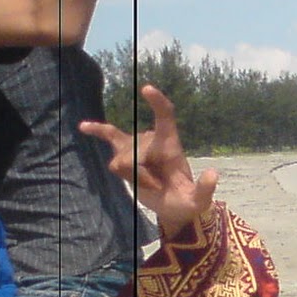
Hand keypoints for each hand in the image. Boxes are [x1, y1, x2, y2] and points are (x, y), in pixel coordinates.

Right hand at [80, 84, 217, 234]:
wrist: (174, 206)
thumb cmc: (187, 201)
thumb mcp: (199, 200)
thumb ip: (205, 189)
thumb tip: (212, 174)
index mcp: (171, 144)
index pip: (165, 116)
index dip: (157, 103)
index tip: (147, 90)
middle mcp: (152, 139)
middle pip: (135, 153)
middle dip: (141, 175)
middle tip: (159, 187)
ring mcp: (137, 145)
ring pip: (120, 161)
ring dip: (133, 178)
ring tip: (149, 184)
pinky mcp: (124, 154)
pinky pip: (109, 136)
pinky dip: (96, 131)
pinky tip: (83, 127)